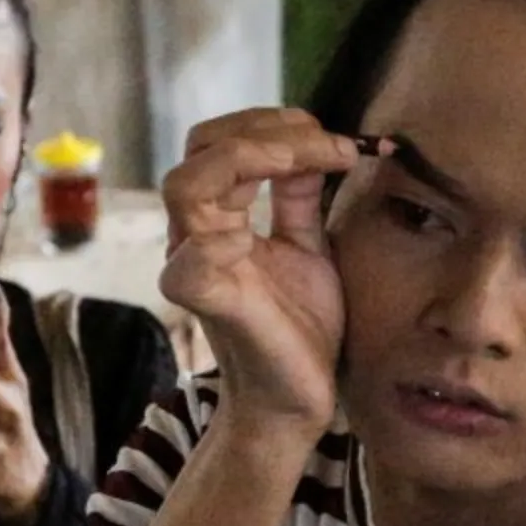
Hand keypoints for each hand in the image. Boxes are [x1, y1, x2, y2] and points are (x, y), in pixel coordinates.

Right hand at [160, 110, 361, 436]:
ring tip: (303, 159)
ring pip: (185, 186)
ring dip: (248, 158)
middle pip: (200, 149)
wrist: (300, 400)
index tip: (340, 140)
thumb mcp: (308, 245)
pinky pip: (190, 265)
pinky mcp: (209, 305)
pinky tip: (263, 231)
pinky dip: (220, 240)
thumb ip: (299, 196)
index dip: (275, 125)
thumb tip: (316, 141)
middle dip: (262, 129)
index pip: (223, 142)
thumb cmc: (301, 326)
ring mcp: (196, 267)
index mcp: (218, 218)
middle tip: (325, 143)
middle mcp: (197, 235)